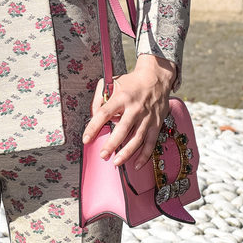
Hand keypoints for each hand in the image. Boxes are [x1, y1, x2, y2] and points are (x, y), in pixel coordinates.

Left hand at [82, 53, 176, 171]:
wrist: (156, 78)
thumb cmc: (131, 83)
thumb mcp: (111, 83)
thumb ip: (99, 99)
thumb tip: (94, 116)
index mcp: (121, 97)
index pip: (104, 113)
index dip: (94, 127)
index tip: (86, 139)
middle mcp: (135, 108)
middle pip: (122, 129)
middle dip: (112, 144)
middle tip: (102, 155)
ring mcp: (147, 117)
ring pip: (137, 139)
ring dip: (126, 153)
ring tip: (116, 162)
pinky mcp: (156, 124)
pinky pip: (150, 143)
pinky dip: (144, 155)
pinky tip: (137, 165)